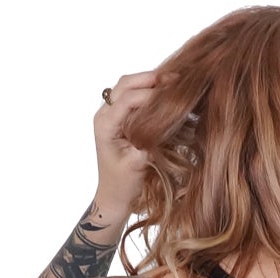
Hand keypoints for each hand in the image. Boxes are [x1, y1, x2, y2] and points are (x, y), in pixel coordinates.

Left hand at [94, 70, 164, 213]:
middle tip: (175, 78)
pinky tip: (163, 92)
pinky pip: (131, 95)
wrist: (114, 197)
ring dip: (149, 81)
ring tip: (172, 82)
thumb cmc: (123, 185)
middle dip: (150, 78)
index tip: (173, 94)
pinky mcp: (118, 118)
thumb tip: (166, 121)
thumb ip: (149, 139)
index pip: (128, 99)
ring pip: (127, 86)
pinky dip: (147, 90)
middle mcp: (104, 115)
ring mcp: (110, 114)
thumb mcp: (137, 164)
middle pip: (125, 84)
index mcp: (105, 125)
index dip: (151, 93)